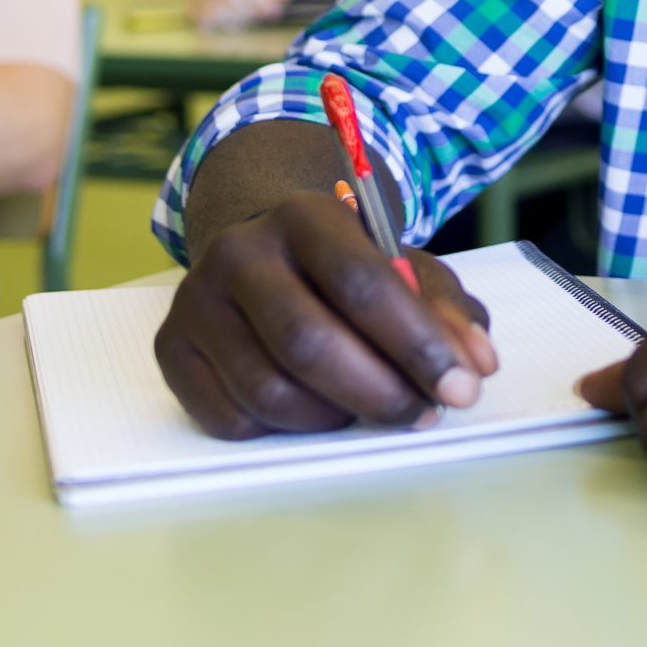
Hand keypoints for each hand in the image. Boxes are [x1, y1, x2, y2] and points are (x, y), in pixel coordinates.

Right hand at [155, 191, 500, 437]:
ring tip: (368, 408)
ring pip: (269, 391)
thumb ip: (447, 312)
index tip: (461, 388)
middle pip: (309, 343)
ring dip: (334, 417)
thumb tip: (476, 364)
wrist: (264, 253)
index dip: (417, 344)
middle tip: (423, 415)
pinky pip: (229, 419)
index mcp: (306, 216)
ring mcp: (197, 301)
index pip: (362, 285)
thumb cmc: (345, 268)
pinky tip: (313, 409)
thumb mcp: (404, 269)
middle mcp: (240, 251)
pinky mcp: (171, 349)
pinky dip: (282, 430)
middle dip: (380, 392)